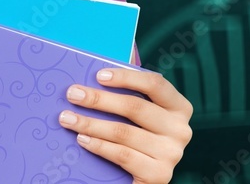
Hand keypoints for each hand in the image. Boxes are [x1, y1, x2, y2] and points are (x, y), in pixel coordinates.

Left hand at [58, 68, 193, 182]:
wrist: (145, 179)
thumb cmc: (140, 140)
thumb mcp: (142, 118)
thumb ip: (131, 97)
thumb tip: (98, 77)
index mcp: (180, 107)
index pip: (155, 84)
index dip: (126, 77)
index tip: (98, 75)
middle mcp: (181, 130)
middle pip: (135, 107)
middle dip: (99, 99)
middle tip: (73, 94)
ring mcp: (172, 154)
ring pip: (124, 132)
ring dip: (91, 124)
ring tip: (68, 118)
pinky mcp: (159, 175)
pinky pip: (122, 155)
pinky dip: (99, 146)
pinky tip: (82, 139)